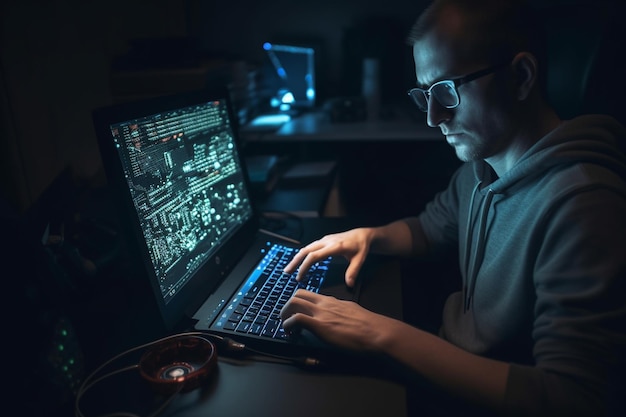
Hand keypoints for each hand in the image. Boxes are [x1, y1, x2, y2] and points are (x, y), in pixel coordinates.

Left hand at [280, 289, 395, 351]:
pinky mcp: (320, 325)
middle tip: (286, 318)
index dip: (299, 303)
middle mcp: (325, 303)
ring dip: (285, 314)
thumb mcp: (352, 312)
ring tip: (285, 326)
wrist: (376, 331)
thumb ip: (341, 311)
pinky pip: (296, 319)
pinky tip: (289, 332)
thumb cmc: (369, 326)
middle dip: (287, 306)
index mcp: (333, 301)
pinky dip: (288, 325)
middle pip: (298, 294)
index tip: (295, 313)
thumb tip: (336, 317)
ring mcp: (322, 313)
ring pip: (294, 302)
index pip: (310, 295)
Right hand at [283, 228, 372, 286]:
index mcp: (334, 246)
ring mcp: (324, 240)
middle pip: (306, 251)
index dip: (305, 266)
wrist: (362, 234)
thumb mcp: (360, 259)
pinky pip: (310, 248)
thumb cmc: (361, 246)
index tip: (299, 276)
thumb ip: (353, 271)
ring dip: (297, 258)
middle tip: (287, 272)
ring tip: (289, 268)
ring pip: (306, 248)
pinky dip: (302, 255)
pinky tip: (298, 262)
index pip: (314, 256)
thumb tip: (349, 284)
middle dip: (295, 261)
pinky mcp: (323, 241)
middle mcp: (326, 241)